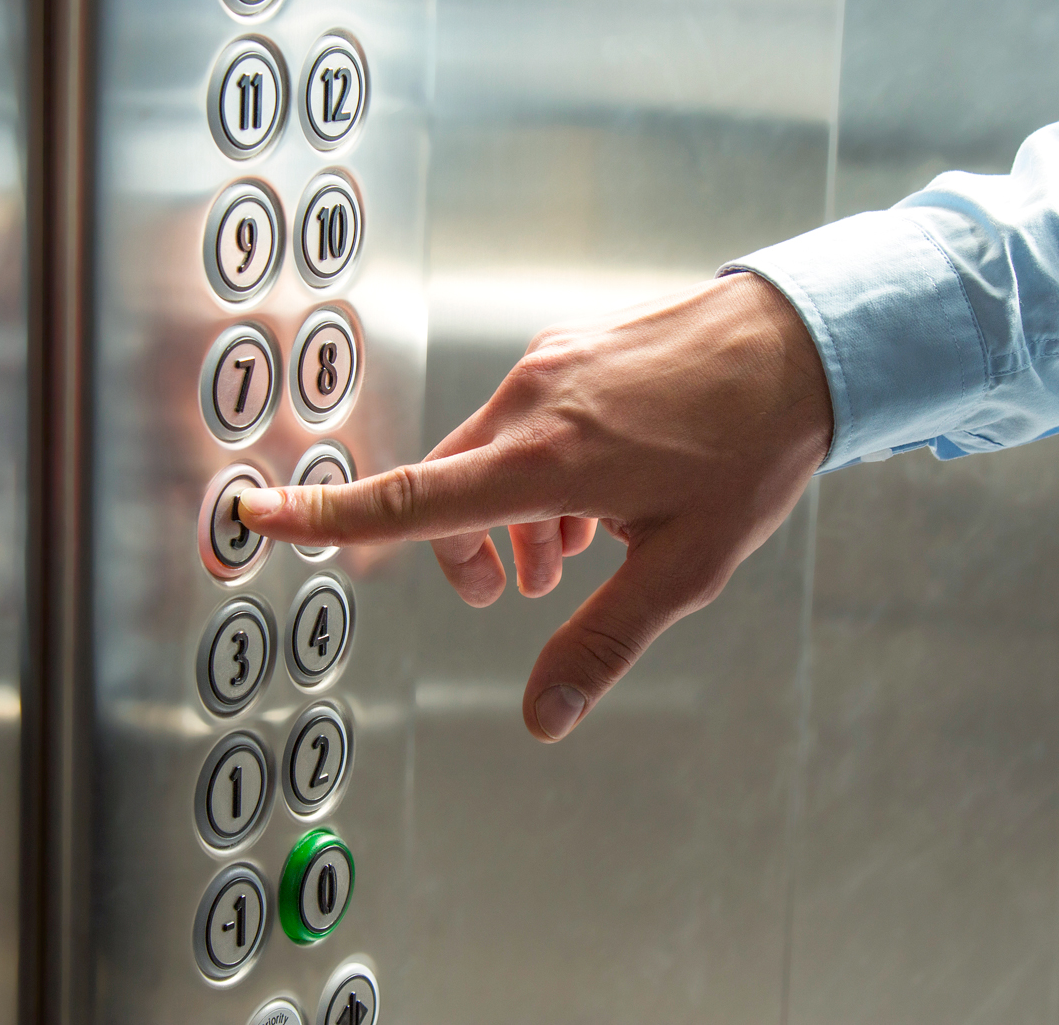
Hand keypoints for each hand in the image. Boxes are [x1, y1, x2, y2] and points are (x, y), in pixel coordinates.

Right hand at [239, 273, 831, 740]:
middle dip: (461, 548)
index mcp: (546, 460)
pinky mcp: (569, 350)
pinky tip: (596, 497)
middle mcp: (530, 403)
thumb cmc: (748, 452)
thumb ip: (602, 641)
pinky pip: (522, 418)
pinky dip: (533, 469)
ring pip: (486, 454)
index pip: (412, 498)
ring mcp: (548, 367)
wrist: (798, 340)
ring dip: (506, 512)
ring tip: (571, 553)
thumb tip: (542, 717)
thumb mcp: (683, 567)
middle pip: (445, 488)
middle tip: (514, 593)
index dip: (328, 514)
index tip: (259, 513)